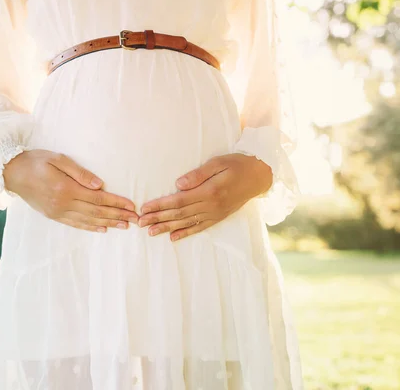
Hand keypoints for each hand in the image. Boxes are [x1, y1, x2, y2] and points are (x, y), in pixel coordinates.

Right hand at [3, 150, 138, 232]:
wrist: (12, 173)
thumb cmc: (36, 161)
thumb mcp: (58, 159)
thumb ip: (79, 172)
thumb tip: (100, 185)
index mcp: (66, 189)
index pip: (98, 199)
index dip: (117, 203)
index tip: (132, 206)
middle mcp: (63, 204)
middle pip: (97, 213)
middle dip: (118, 215)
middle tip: (136, 219)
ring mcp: (58, 212)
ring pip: (88, 221)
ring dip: (109, 223)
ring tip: (125, 225)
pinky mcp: (53, 216)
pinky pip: (76, 224)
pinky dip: (91, 227)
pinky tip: (103, 228)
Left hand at [138, 153, 272, 240]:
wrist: (259, 176)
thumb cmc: (237, 164)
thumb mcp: (218, 163)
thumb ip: (198, 174)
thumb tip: (178, 184)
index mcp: (209, 192)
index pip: (178, 201)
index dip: (160, 205)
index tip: (144, 208)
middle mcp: (211, 206)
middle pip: (179, 214)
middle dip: (158, 218)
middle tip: (140, 223)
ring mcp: (215, 214)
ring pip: (187, 223)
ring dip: (167, 228)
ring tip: (151, 232)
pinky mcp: (218, 217)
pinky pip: (200, 227)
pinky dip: (186, 233)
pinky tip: (173, 238)